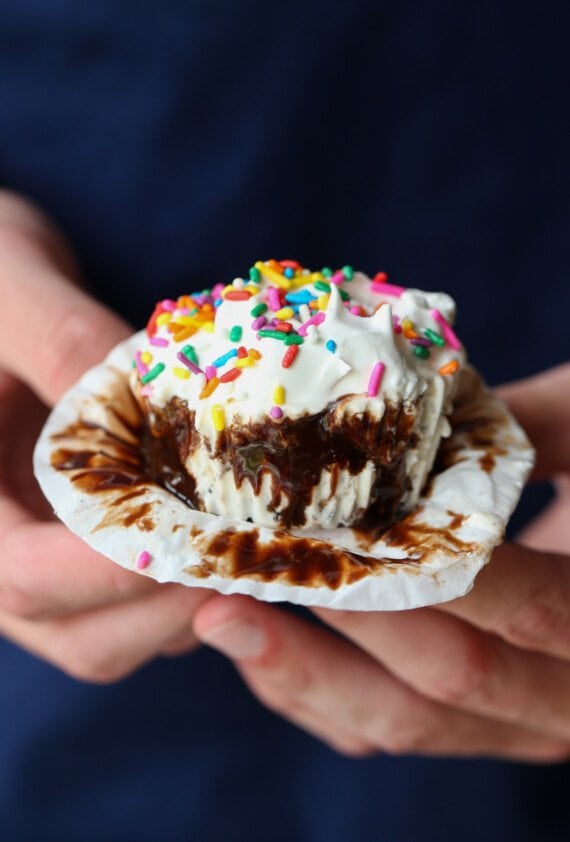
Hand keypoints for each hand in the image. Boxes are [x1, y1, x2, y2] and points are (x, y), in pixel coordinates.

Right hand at [0, 191, 207, 681]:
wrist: (2, 298)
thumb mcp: (13, 293)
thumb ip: (65, 343)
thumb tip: (162, 407)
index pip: (24, 578)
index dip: (112, 572)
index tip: (198, 532)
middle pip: (81, 635)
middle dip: (172, 605)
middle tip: (253, 550)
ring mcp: (41, 563)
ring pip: (114, 638)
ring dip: (189, 609)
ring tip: (256, 546)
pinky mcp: (81, 558)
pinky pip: (136, 611)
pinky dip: (186, 594)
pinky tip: (235, 538)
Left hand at [193, 363, 569, 761]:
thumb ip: (533, 425)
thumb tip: (419, 398)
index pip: (534, 606)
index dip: (437, 567)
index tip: (339, 520)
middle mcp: (566, 700)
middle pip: (451, 676)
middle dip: (343, 615)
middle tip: (250, 563)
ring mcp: (513, 723)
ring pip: (403, 721)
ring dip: (303, 669)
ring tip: (218, 612)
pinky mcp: (467, 725)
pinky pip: (384, 729)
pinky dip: (313, 693)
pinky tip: (255, 644)